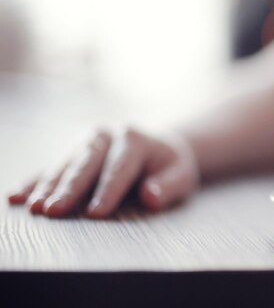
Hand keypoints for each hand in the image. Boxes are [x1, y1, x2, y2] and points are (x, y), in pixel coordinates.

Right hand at [7, 127, 199, 217]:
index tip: (96, 213)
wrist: (159, 145)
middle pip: (86, 163)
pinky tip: (16, 196)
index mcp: (134, 139)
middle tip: (53, 211)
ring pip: (65, 163)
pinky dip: (34, 181)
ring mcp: (86, 142)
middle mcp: (107, 136)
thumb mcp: (181, 174)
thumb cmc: (170, 165)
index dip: (107, 191)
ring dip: (47, 186)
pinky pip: (51, 166)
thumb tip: (150, 196)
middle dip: (69, 188)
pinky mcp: (73, 152)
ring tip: (34, 208)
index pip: (119, 169)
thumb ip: (169, 185)